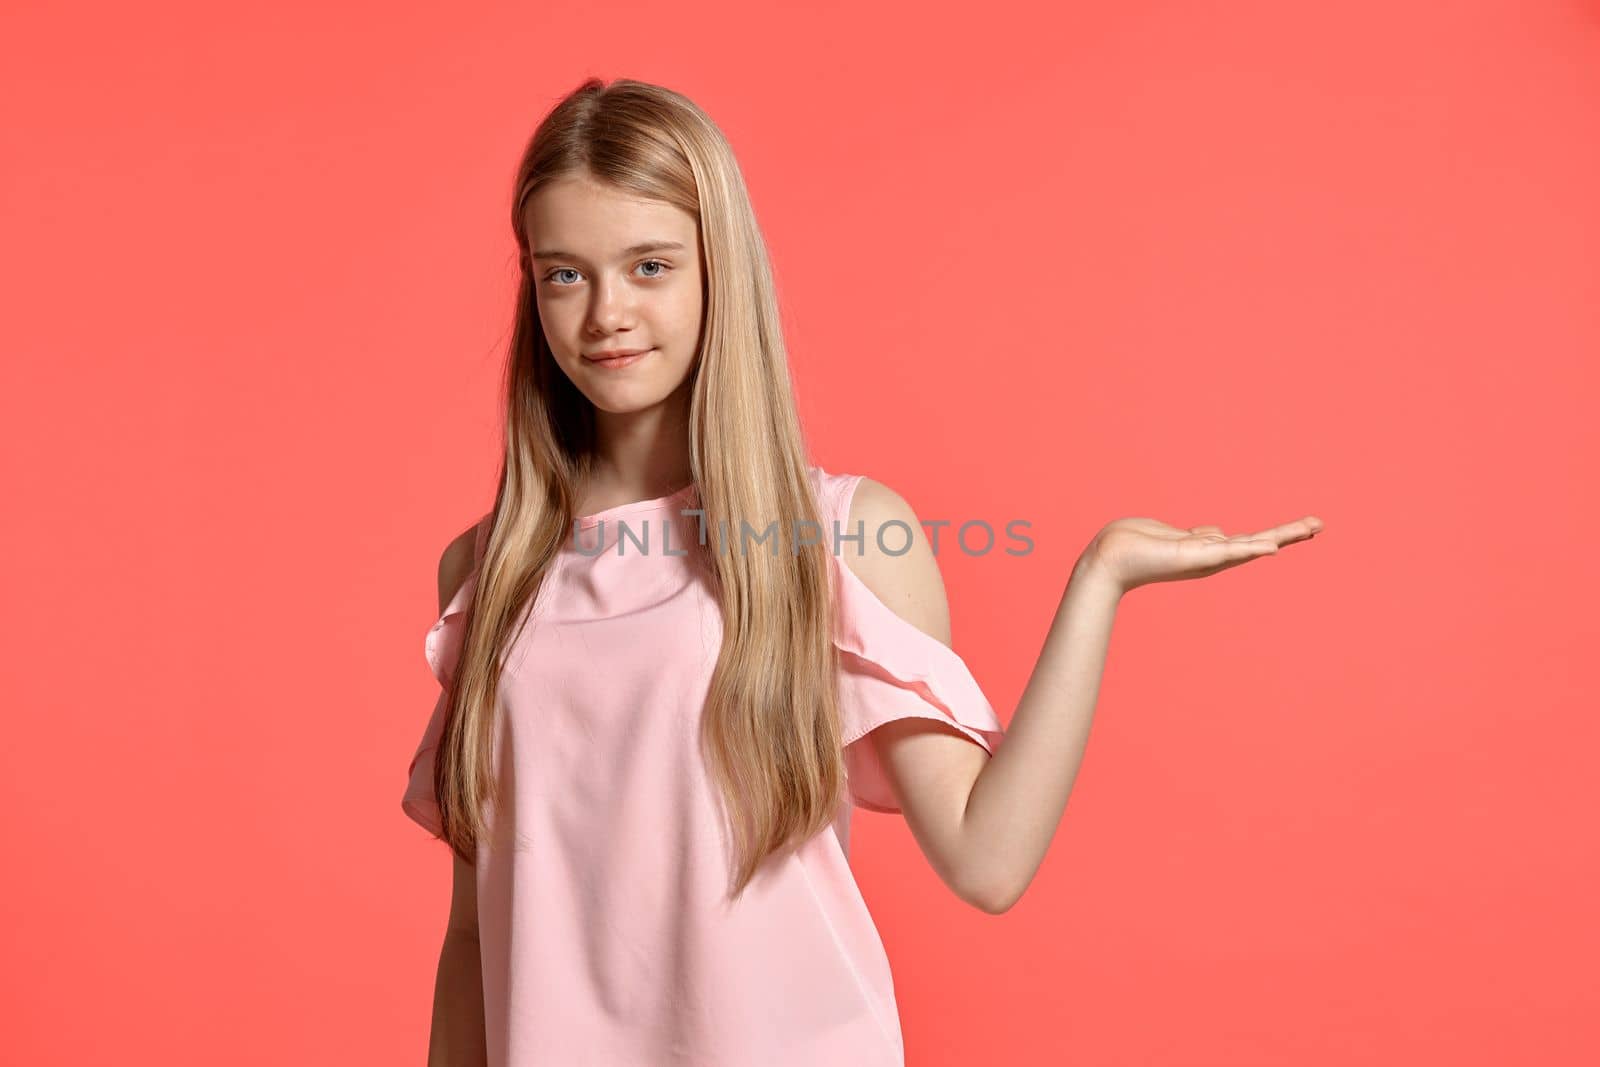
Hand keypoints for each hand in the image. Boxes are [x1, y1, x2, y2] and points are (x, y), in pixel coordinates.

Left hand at [1078, 514, 1323, 594]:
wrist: (1110, 558)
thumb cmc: (1136, 545)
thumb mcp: (1177, 536)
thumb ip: (1200, 535)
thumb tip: (1217, 531)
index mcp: (1209, 551)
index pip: (1249, 540)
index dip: (1277, 534)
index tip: (1303, 527)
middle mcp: (1213, 558)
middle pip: (1259, 542)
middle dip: (1290, 533)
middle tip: (1320, 524)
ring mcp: (1206, 558)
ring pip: (1252, 545)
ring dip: (1282, 536)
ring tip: (1310, 527)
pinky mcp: (1196, 556)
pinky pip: (1229, 552)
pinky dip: (1250, 550)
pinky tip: (1273, 549)